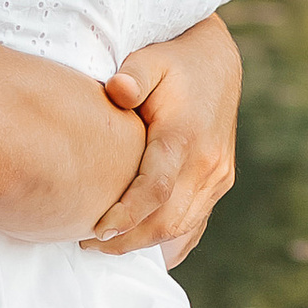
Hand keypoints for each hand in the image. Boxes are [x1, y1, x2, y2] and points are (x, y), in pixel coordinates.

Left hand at [83, 14, 240, 262]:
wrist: (216, 61)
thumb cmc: (171, 61)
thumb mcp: (149, 59)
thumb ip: (133, 75)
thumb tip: (118, 90)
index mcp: (185, 137)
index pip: (156, 190)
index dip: (126, 216)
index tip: (95, 231)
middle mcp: (207, 163)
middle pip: (168, 221)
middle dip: (127, 241)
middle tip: (87, 245)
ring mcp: (218, 176)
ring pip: (182, 227)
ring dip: (145, 244)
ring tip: (106, 247)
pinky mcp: (220, 181)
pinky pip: (197, 223)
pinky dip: (170, 242)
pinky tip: (142, 248)